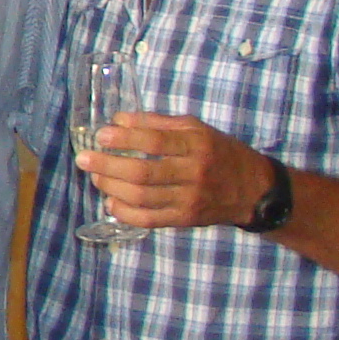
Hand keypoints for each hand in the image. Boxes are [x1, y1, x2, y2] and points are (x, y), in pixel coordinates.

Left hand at [78, 111, 277, 232]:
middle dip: (108, 165)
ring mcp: (190, 200)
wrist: (253, 190)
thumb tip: (120, 119)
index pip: (156, 142)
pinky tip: (111, 202)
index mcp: (197, 145)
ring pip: (143, 198)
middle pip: (144, 173)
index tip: (102, 134)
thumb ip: (158, 123)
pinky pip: (149, 220)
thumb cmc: (219, 152)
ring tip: (95, 176)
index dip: (125, 139)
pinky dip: (125, 213)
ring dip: (112, 188)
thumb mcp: (197, 128)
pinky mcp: (185, 219)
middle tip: (84, 158)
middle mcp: (194, 173)